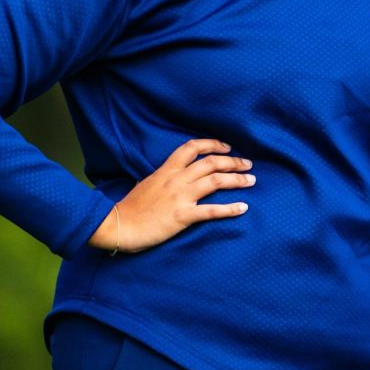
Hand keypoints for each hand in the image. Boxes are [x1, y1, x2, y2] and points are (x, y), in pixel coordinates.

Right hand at [89, 139, 253, 253]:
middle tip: (248, 164)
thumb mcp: (146, 183)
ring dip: (237, 179)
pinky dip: (230, 209)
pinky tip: (243, 208)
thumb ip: (162, 176)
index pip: (192, 147)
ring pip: (216, 181)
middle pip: (211, 162)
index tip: (227, 148)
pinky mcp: (183, 216)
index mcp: (167, 169)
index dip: (213, 144)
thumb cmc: (130, 207)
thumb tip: (173, 174)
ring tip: (251, 181)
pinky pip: (212, 210)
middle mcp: (176, 179)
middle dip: (233, 161)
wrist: (118, 226)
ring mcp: (180, 197)